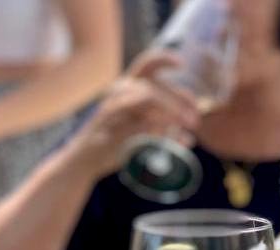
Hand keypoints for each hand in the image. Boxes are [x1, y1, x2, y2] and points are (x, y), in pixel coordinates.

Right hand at [70, 50, 200, 180]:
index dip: (164, 60)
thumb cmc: (114, 143)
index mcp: (125, 88)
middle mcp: (118, 93)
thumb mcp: (139, 131)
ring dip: (171, 111)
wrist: (84, 159)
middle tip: (195, 120)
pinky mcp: (110, 129)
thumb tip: (188, 137)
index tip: (182, 64)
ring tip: (188, 127)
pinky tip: (170, 138)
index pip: (146, 65)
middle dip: (178, 101)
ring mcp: (112, 111)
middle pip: (153, 87)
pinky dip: (157, 129)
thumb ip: (162, 130)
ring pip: (147, 98)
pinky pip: (138, 123)